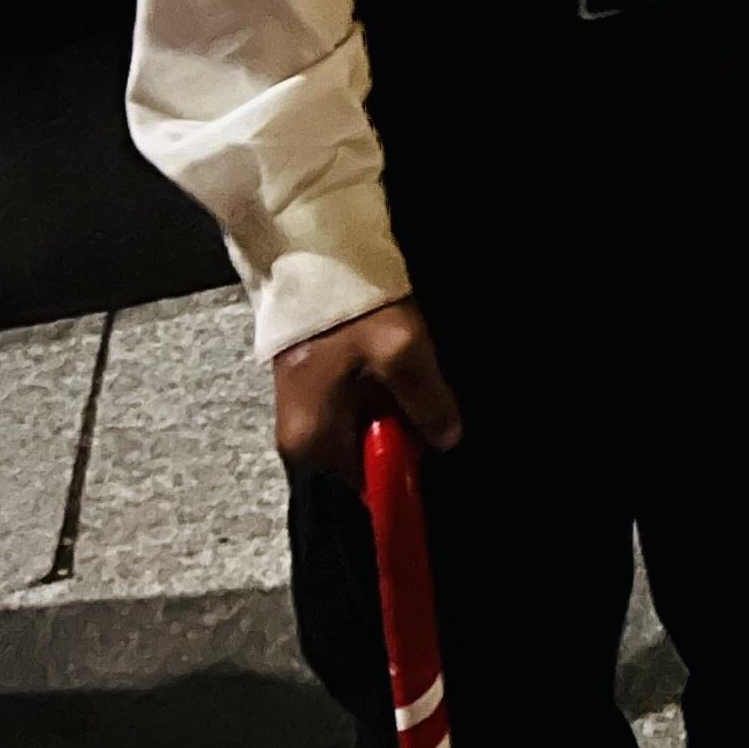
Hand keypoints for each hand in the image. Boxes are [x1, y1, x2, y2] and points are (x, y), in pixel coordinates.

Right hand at [269, 298, 463, 477]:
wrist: (310, 265)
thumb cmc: (353, 312)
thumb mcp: (401, 351)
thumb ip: (427, 401)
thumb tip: (448, 440)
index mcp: (313, 445)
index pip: (371, 482)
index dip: (407, 460)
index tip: (431, 428)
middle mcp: (300, 445)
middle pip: (369, 455)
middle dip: (401, 427)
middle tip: (419, 386)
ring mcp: (303, 419)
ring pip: (365, 430)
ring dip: (393, 407)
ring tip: (405, 369)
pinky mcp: (311, 395)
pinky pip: (355, 411)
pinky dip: (379, 394)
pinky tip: (390, 364)